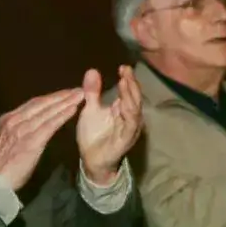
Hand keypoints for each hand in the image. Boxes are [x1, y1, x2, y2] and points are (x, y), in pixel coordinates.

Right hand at [0, 88, 84, 192]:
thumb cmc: (3, 166)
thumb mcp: (9, 141)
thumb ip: (21, 129)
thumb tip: (37, 123)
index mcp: (9, 119)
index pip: (33, 104)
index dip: (51, 97)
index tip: (66, 93)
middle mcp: (14, 120)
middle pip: (41, 103)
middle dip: (61, 96)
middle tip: (78, 89)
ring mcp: (21, 130)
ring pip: (47, 112)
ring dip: (65, 102)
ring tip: (80, 96)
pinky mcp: (30, 141)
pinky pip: (49, 125)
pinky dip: (62, 116)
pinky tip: (73, 110)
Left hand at [75, 66, 142, 185]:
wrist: (92, 159)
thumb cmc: (94, 134)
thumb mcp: (90, 110)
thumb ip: (92, 92)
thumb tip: (92, 70)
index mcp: (123, 109)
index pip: (129, 91)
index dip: (128, 79)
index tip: (123, 67)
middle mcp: (130, 117)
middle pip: (135, 98)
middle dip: (131, 84)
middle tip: (126, 71)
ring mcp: (130, 129)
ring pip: (134, 110)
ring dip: (130, 96)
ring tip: (125, 82)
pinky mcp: (125, 140)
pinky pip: (130, 126)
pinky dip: (129, 115)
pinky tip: (123, 105)